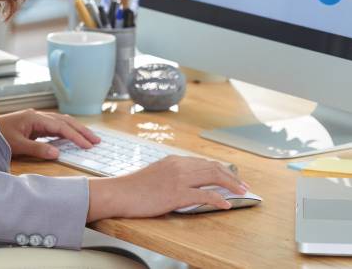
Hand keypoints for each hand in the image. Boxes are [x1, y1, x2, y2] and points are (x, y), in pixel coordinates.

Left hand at [0, 108, 99, 159]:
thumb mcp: (17, 145)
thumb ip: (37, 149)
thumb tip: (58, 153)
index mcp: (35, 118)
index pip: (61, 126)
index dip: (76, 136)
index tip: (89, 145)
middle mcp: (37, 116)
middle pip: (65, 121)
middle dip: (81, 130)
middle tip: (97, 140)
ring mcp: (36, 119)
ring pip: (61, 122)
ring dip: (75, 130)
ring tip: (90, 139)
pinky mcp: (34, 125)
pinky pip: (54, 127)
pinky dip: (66, 131)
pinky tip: (72, 138)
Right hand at [87, 155, 248, 220]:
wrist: (120, 192)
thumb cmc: (135, 187)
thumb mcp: (156, 174)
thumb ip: (173, 174)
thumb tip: (188, 181)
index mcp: (174, 160)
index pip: (204, 162)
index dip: (221, 170)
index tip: (232, 177)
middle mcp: (178, 166)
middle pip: (212, 168)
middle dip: (231, 177)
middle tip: (244, 186)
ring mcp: (177, 179)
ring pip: (211, 178)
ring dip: (230, 185)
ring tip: (242, 192)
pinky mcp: (175, 194)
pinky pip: (202, 195)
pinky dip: (217, 199)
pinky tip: (226, 205)